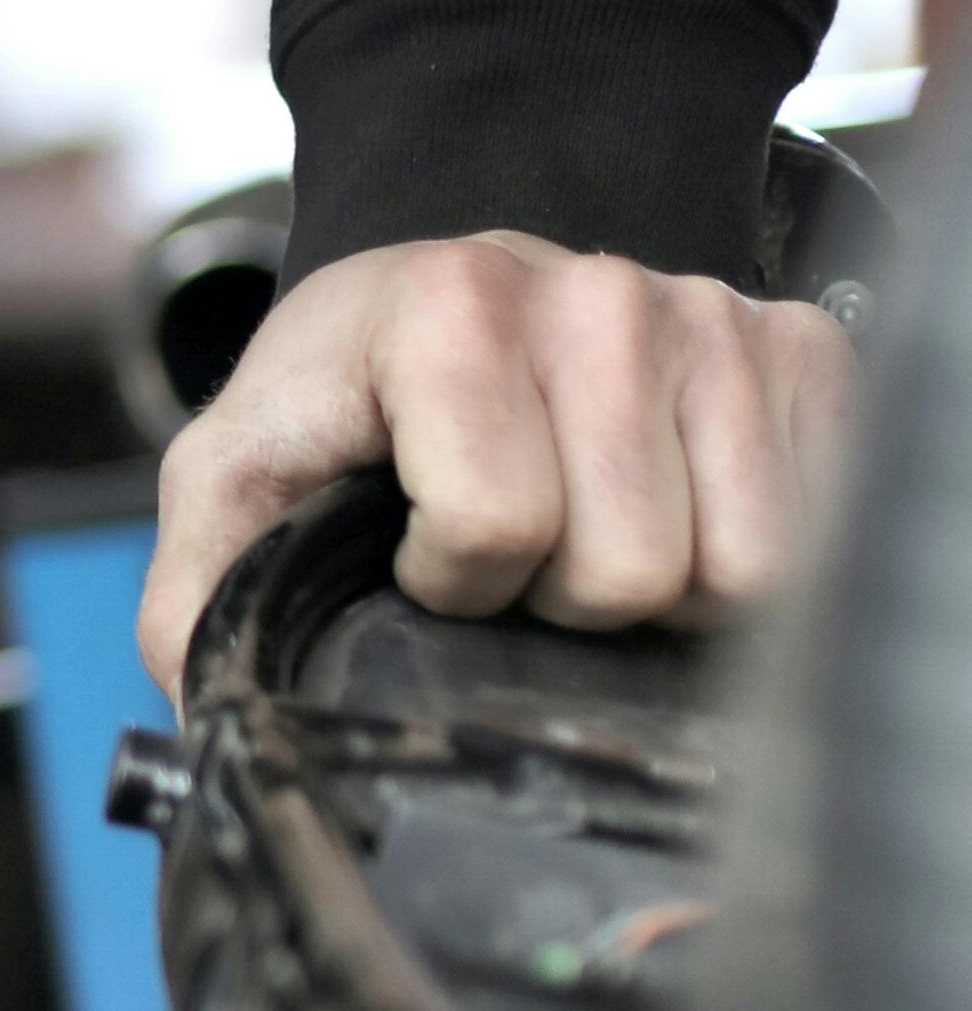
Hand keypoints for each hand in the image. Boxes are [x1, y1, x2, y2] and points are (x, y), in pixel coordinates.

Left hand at [138, 228, 855, 698]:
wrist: (443, 295)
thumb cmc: (347, 396)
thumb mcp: (237, 482)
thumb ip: (198, 597)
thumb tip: (214, 718)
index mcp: (450, 307)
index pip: (499, 525)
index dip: (453, 583)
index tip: (425, 555)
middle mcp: (597, 292)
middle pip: (629, 569)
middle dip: (559, 597)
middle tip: (518, 551)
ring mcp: (710, 314)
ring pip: (737, 570)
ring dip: (654, 586)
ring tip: (586, 529)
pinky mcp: (796, 349)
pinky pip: (812, 534)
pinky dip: (735, 555)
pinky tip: (666, 506)